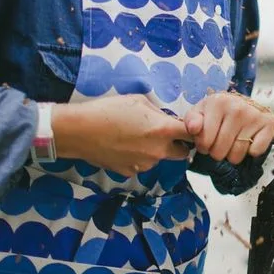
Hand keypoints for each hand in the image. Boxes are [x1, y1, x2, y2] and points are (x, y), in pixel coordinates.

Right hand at [51, 95, 192, 177]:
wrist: (80, 131)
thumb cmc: (108, 110)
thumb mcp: (138, 101)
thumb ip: (158, 113)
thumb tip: (165, 119)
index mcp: (163, 130)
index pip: (193, 134)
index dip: (193, 131)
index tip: (188, 128)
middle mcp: (158, 151)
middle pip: (182, 153)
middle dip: (178, 145)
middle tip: (164, 135)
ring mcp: (144, 164)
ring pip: (159, 158)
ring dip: (154, 150)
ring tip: (133, 137)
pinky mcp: (130, 172)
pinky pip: (141, 164)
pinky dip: (137, 157)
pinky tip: (122, 146)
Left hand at [183, 91, 273, 164]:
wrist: (243, 104)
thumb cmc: (217, 112)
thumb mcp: (199, 112)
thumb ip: (190, 120)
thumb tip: (194, 128)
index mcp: (218, 103)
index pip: (204, 141)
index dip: (203, 146)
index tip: (206, 141)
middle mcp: (238, 108)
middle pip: (220, 151)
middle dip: (217, 152)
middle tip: (220, 144)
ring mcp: (254, 116)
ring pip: (237, 155)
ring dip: (232, 156)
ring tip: (232, 144)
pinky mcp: (269, 124)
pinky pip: (256, 151)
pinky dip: (251, 152)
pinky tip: (248, 141)